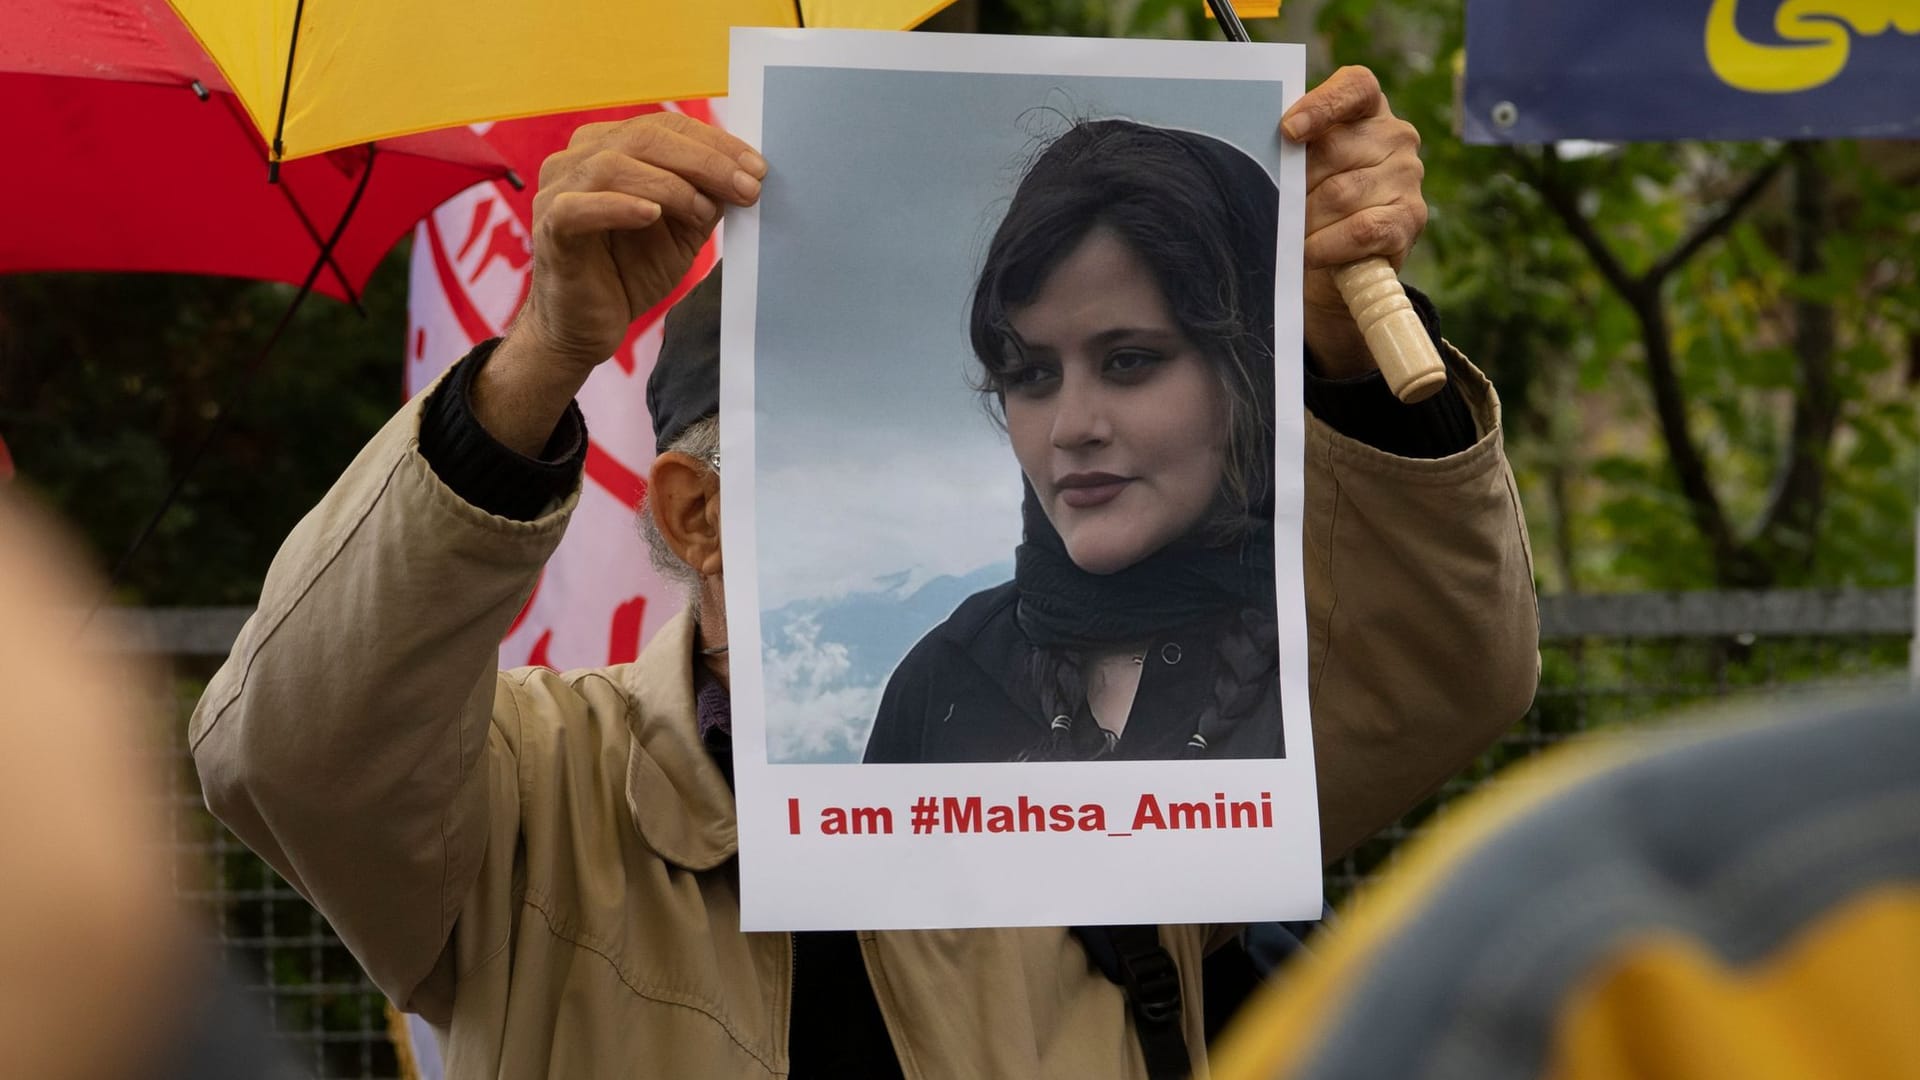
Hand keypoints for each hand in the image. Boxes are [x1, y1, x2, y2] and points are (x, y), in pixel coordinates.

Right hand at [477, 114, 765, 454]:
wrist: (586, 328)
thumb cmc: (628, 273)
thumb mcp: (680, 231)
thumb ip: (704, 199)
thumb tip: (744, 175)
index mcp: (608, 147)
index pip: (665, 127)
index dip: (715, 143)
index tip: (758, 169)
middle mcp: (577, 159)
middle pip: (644, 137)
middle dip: (705, 161)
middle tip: (747, 188)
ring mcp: (558, 190)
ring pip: (613, 164)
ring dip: (670, 184)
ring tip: (705, 211)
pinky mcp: (550, 228)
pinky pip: (580, 206)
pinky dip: (619, 206)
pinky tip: (652, 215)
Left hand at [1281, 66, 1427, 378]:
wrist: (1334, 258)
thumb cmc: (1311, 198)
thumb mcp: (1302, 165)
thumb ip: (1292, 150)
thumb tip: (1265, 157)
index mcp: (1367, 108)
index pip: (1354, 88)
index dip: (1320, 106)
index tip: (1288, 131)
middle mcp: (1396, 135)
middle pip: (1334, 150)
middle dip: (1296, 185)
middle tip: (1276, 207)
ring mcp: (1407, 176)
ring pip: (1341, 194)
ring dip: (1306, 220)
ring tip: (1291, 234)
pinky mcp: (1410, 219)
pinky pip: (1361, 230)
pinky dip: (1328, 245)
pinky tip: (1310, 251)